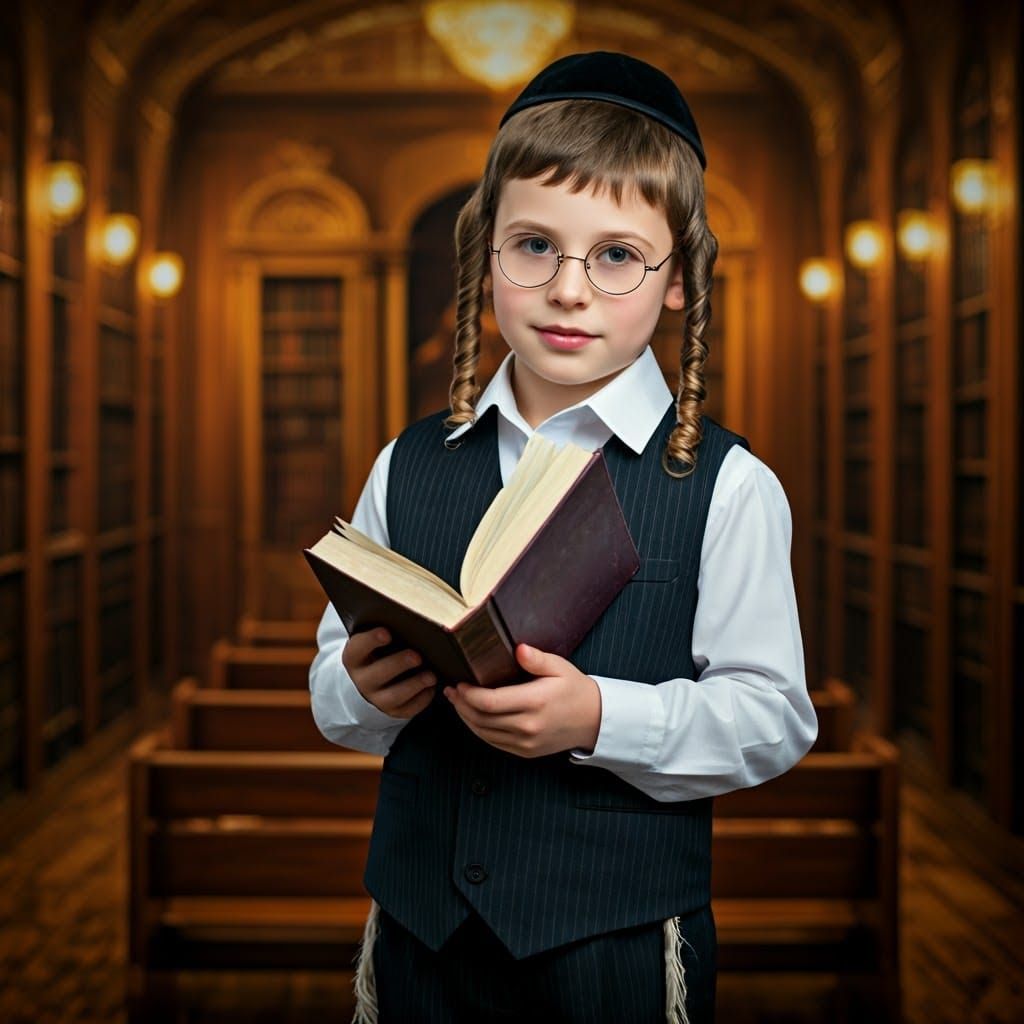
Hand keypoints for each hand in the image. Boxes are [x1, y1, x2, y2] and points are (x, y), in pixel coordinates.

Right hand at [342, 628, 435, 718]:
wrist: (374, 678)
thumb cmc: (380, 651)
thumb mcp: (376, 640)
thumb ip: (387, 630)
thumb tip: (409, 620)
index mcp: (354, 657)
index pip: (357, 648)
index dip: (371, 640)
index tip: (387, 633)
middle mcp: (363, 680)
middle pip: (378, 674)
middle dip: (399, 664)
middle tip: (417, 656)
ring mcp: (376, 698)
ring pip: (394, 696)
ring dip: (414, 685)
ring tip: (431, 676)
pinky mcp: (393, 710)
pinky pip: (407, 709)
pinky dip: (422, 699)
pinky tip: (432, 688)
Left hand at [443, 644, 600, 757]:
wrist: (594, 720)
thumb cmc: (574, 689)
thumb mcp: (559, 667)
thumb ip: (536, 659)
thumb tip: (518, 649)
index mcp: (534, 702)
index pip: (489, 702)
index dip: (468, 694)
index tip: (459, 683)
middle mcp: (528, 726)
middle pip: (481, 719)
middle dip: (461, 704)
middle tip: (451, 690)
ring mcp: (526, 743)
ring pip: (483, 733)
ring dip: (466, 718)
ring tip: (457, 702)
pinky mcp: (525, 752)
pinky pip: (494, 742)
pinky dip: (479, 730)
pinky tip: (473, 717)